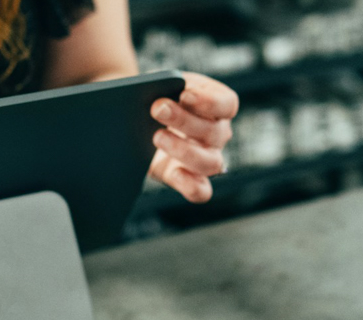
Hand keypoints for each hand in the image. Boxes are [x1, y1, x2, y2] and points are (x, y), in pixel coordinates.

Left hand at [149, 72, 237, 203]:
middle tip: (157, 109)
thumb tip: (157, 97)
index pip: (227, 103)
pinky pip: (201, 190)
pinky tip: (175, 172)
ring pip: (210, 163)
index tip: (185, 94)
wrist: (135, 121)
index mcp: (216, 106)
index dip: (209, 101)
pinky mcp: (188, 179)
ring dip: (184, 150)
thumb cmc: (154, 97)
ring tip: (156, 137)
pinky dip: (191, 184)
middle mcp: (217, 134)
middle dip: (184, 120)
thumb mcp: (160, 85)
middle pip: (214, 132)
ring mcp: (206, 158)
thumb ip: (164, 86)